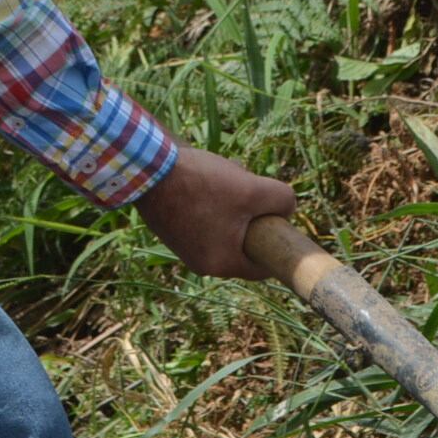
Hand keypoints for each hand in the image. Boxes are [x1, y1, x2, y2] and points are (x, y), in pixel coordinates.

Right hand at [135, 145, 296, 278]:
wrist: (149, 168)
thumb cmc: (202, 183)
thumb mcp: (253, 189)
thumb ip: (282, 200)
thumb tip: (288, 208)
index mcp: (220, 263)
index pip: (261, 268)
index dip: (277, 246)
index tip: (282, 225)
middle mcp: (200, 263)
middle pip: (243, 247)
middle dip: (253, 220)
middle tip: (255, 195)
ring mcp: (184, 248)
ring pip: (225, 231)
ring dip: (233, 209)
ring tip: (228, 182)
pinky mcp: (173, 230)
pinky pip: (205, 223)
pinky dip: (212, 204)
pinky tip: (208, 181)